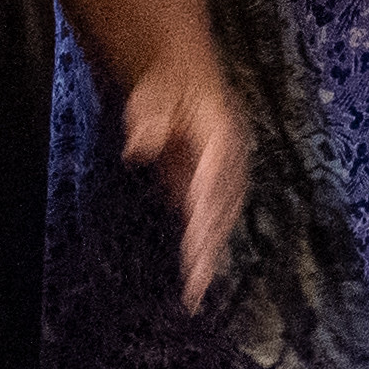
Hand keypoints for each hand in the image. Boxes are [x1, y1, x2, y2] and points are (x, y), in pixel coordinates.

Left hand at [117, 50, 253, 312]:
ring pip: (223, 217)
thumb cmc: (167, 87)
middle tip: (197, 277)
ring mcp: (226, 174)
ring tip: (198, 286)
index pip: (215, 174)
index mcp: (221, 133)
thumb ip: (148, 119)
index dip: (208, 204)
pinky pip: (215, 220)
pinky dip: (210, 246)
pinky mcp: (213, 187)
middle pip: (222, 204)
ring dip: (212, 250)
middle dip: (210, 241)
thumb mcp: (152, 94)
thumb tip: (137, 148)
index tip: (199, 232)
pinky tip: (200, 272)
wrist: (186, 81)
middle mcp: (231, 158)